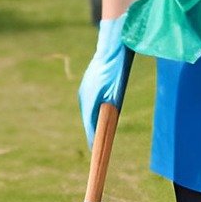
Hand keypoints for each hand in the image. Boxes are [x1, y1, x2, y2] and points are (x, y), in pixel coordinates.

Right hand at [78, 15, 131, 146]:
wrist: (111, 49)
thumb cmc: (116, 71)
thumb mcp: (115, 93)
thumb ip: (108, 110)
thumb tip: (102, 127)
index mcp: (90, 100)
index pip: (90, 125)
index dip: (93, 139)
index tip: (95, 152)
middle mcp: (84, 97)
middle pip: (88, 120)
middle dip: (92, 134)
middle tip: (97, 150)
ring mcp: (84, 91)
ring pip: (89, 111)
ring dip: (93, 123)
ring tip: (97, 139)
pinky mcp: (87, 86)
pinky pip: (89, 103)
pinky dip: (93, 112)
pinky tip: (98, 118)